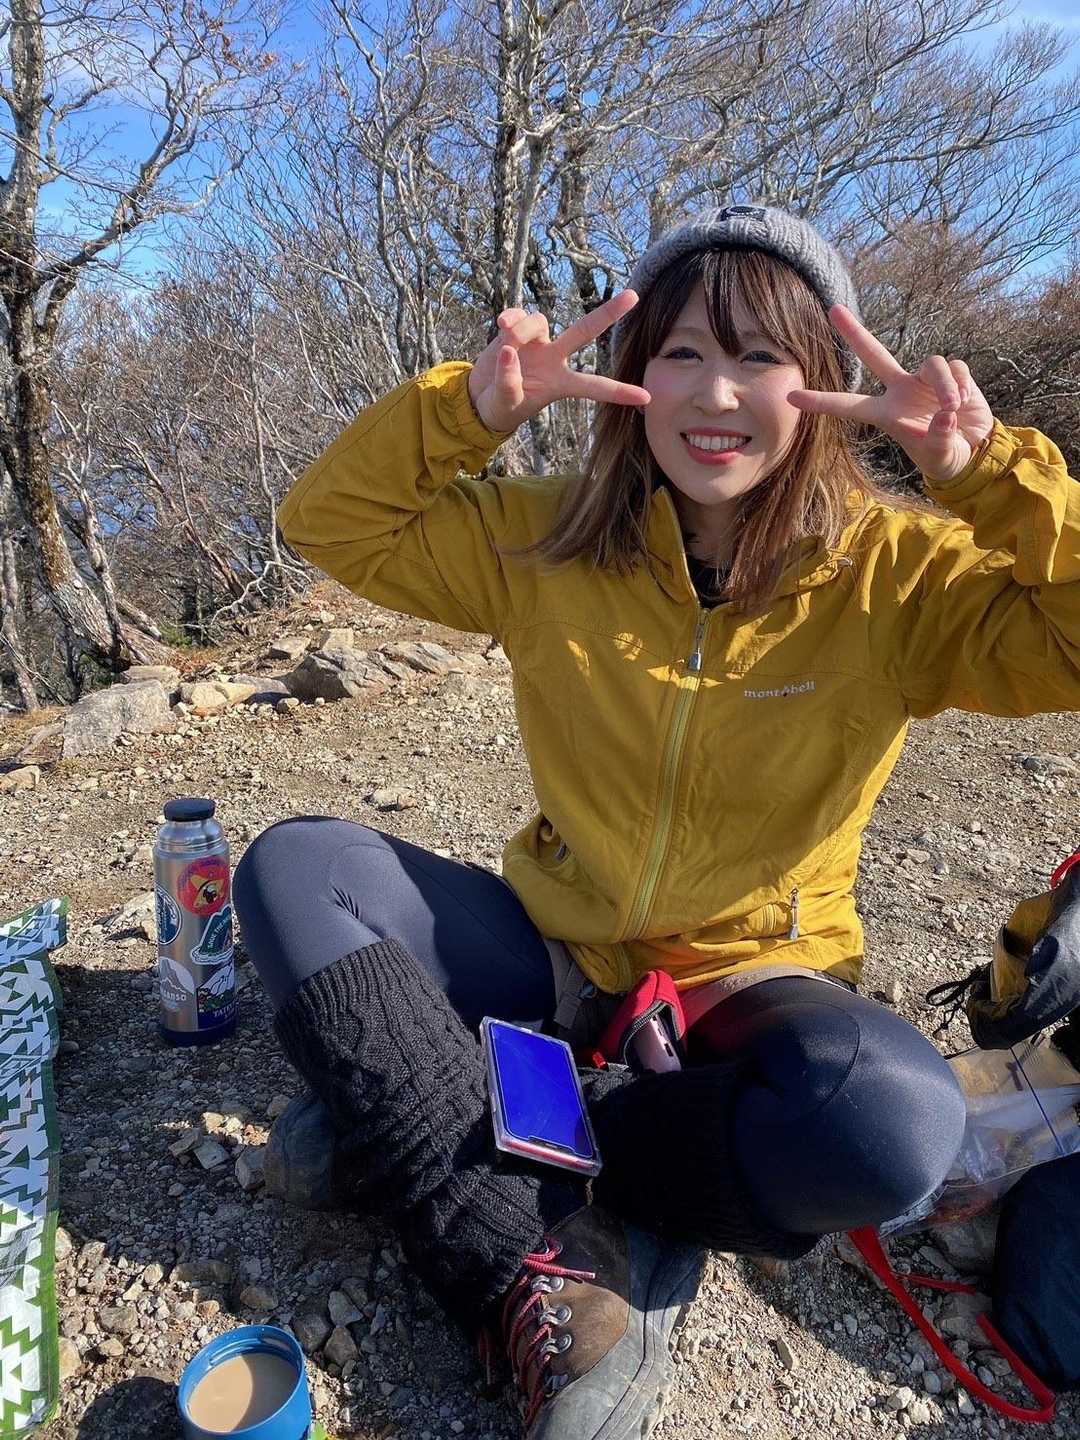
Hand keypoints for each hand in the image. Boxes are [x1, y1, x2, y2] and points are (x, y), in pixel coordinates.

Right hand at [467, 290, 650, 433]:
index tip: (646, 398)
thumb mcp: (504, 404)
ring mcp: (537, 341)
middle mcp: (554, 359)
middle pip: (585, 330)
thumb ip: (508, 382)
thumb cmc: (499, 406)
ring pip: (539, 321)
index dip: (618, 392)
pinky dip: (508, 318)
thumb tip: (508, 351)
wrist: (479, 395)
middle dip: (608, 313)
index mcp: (559, 384)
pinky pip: (517, 314)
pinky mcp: (516, 329)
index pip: (593, 387)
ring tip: (504, 348)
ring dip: (520, 332)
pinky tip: (500, 327)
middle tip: (634, 296)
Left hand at [787, 306, 994, 483]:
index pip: (848, 406)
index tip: (790, 396)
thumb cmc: (947, 456)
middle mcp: (901, 391)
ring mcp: (925, 379)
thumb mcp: (940, 457)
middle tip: (833, 309)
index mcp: (886, 414)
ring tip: (953, 408)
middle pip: (874, 354)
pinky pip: (955, 368)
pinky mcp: (953, 373)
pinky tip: (965, 402)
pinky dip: (961, 385)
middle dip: (854, 332)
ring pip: (931, 364)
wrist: (976, 450)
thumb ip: (938, 439)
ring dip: (944, 385)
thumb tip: (945, 414)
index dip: (821, 401)